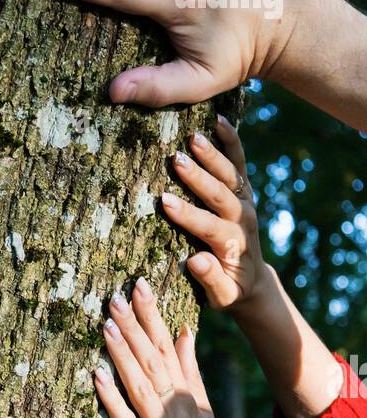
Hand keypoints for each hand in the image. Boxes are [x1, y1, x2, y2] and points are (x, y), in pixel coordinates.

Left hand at [94, 281, 225, 417]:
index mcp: (190, 397)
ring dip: (122, 353)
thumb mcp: (202, 416)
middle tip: (115, 295)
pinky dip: (112, 399)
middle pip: (153, 361)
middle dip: (135, 326)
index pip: (169, 348)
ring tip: (105, 324)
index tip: (139, 286)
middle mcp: (179, 411)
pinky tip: (97, 376)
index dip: (153, 317)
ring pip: (140, 386)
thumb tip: (183, 332)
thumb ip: (191, 374)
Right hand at [163, 117, 266, 308]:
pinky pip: (240, 164)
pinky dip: (232, 141)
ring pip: (230, 175)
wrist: (252, 281)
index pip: (210, 226)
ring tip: (193, 136)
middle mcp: (242, 219)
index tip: (165, 202)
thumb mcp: (222, 297)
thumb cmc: (229, 291)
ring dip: (212, 155)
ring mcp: (245, 202)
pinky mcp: (244, 192)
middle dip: (198, 178)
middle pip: (221, 194)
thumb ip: (211, 280)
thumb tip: (196, 260)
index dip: (188, 215)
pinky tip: (218, 120)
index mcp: (233, 245)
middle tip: (176, 160)